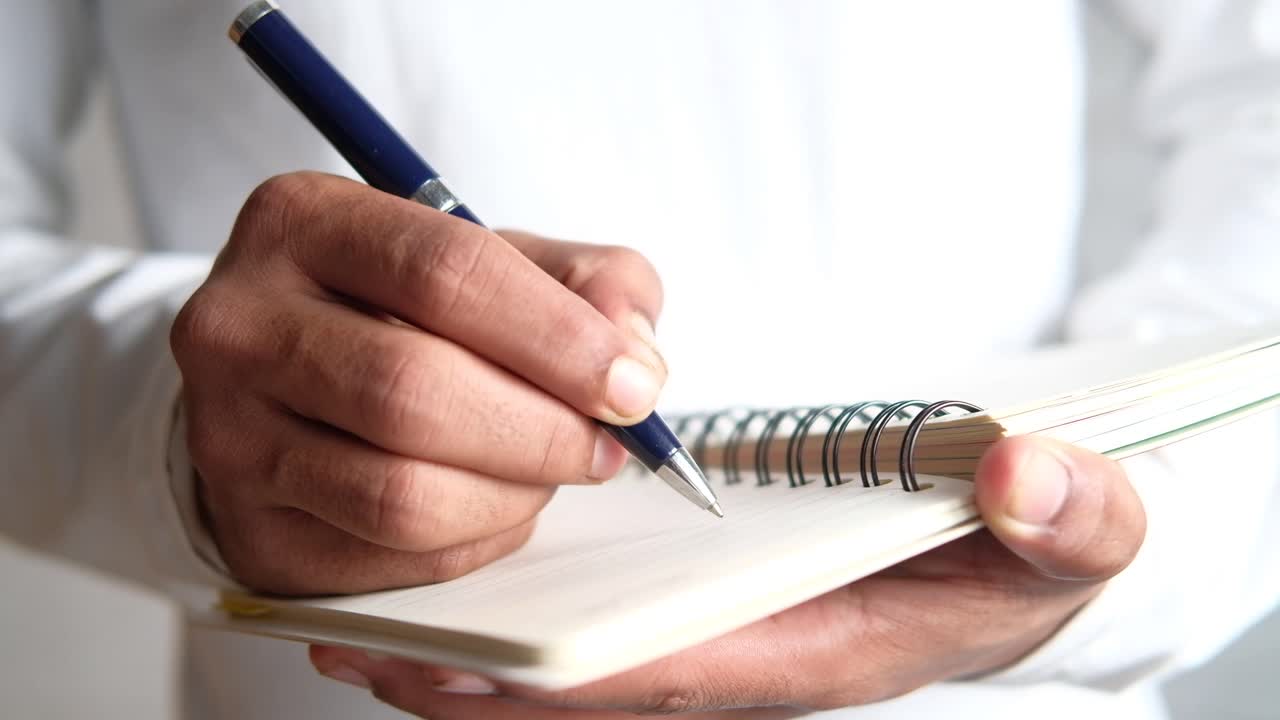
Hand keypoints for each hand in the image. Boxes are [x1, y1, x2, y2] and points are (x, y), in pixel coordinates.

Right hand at [170, 172, 665, 593]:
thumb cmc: (406, 311)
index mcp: (302, 223)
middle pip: (414, 391)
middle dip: (543, 431)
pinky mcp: (249, 533)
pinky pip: (393, 562)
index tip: (632, 385)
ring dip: (513, 496)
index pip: (446, 273)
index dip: (558, 338)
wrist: (287, 377)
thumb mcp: (495, 259)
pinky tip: (494, 506)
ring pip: (401, 494)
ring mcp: (227, 437)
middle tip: (605, 446)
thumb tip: (633, 354)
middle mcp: (239, 324)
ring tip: (548, 471)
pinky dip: (475, 543)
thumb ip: (584, 281)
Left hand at [310, 435, 1145, 717]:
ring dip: (480, 650)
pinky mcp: (704, 606)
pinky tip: (448, 582)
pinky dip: (518, 618)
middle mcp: (758, 656)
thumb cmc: (1033, 554)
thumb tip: (1023, 479)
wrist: (1020, 559)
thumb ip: (1070, 514)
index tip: (481, 659)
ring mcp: (723, 636)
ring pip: (584, 664)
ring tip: (362, 623)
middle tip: (364, 643)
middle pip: (604, 684)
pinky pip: (595, 627)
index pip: (694, 669)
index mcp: (832, 647)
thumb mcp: (1079, 529)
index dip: (588, 671)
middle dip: (490, 676)